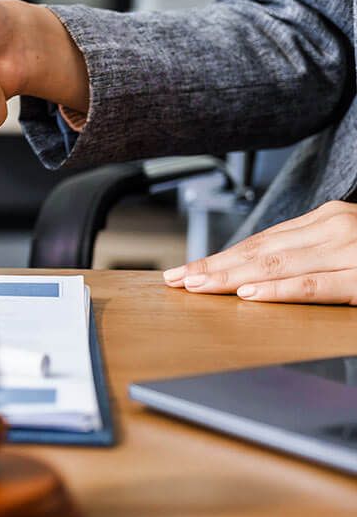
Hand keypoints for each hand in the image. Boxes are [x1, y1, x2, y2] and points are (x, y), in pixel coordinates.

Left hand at [163, 201, 356, 304]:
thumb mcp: (342, 244)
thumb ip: (305, 252)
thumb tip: (253, 272)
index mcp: (326, 220)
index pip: (260, 242)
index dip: (220, 257)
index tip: (186, 270)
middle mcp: (335, 229)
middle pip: (261, 252)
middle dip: (215, 268)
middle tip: (178, 281)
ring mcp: (352, 251)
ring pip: (279, 267)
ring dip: (233, 278)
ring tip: (200, 287)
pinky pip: (315, 286)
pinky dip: (279, 291)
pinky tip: (251, 296)